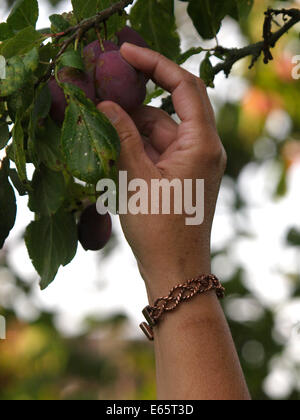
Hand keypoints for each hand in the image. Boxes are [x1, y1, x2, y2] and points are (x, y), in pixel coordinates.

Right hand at [97, 43, 226, 299]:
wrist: (176, 270)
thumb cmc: (160, 229)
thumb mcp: (136, 177)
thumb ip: (122, 136)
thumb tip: (106, 105)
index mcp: (202, 143)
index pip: (185, 85)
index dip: (156, 64)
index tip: (126, 53)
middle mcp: (204, 147)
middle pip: (171, 108)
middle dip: (138, 101)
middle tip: (105, 94)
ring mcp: (194, 162)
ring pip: (162, 130)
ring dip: (134, 129)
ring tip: (102, 131)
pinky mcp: (183, 175)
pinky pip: (161, 150)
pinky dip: (139, 146)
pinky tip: (115, 151)